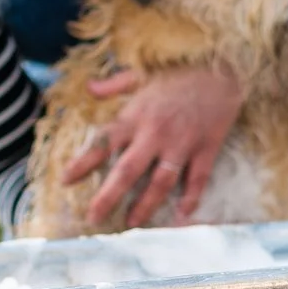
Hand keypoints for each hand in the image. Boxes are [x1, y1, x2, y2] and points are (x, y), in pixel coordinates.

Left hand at [60, 64, 245, 227]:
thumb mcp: (141, 73)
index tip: (65, 180)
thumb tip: (89, 88)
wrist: (222, 66)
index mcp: (136, 115)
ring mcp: (182, 143)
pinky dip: (190, 199)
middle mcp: (155, 133)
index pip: (103, 142)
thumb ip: (114, 85)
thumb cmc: (178, 69)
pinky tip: (181, 215)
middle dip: (108, 197)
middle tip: (93, 217)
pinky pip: (197, 180)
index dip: (83, 163)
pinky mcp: (206, 149)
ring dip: (145, 205)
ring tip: (132, 222)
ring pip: (160, 182)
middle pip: (127, 171)